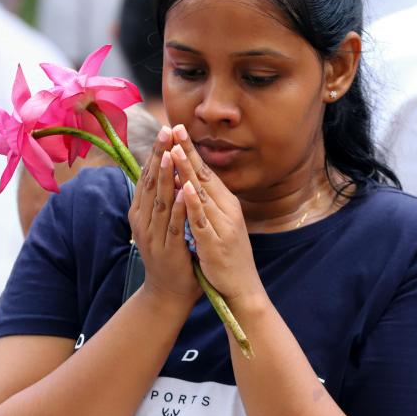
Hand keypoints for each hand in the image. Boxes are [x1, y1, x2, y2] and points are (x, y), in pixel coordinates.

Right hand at [129, 125, 199, 301]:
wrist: (167, 293)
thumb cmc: (168, 255)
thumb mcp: (159, 224)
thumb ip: (158, 201)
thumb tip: (158, 171)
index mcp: (140, 214)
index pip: (147, 177)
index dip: (155, 153)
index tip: (164, 130)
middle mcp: (143, 222)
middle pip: (151, 183)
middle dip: (159, 156)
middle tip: (166, 131)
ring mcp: (154, 236)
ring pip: (160, 201)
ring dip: (165, 176)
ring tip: (171, 152)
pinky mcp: (168, 249)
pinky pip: (174, 224)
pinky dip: (179, 206)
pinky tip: (184, 190)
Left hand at [168, 124, 264, 303]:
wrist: (242, 287)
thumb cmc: (227, 255)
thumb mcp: (220, 223)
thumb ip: (208, 203)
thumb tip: (189, 181)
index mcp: (226, 204)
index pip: (206, 171)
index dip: (190, 150)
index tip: (177, 129)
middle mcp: (227, 210)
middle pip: (204, 176)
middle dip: (187, 151)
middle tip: (174, 128)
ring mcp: (222, 225)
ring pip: (201, 193)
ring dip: (187, 171)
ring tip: (174, 150)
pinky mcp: (215, 243)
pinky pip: (202, 220)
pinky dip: (193, 203)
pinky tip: (185, 189)